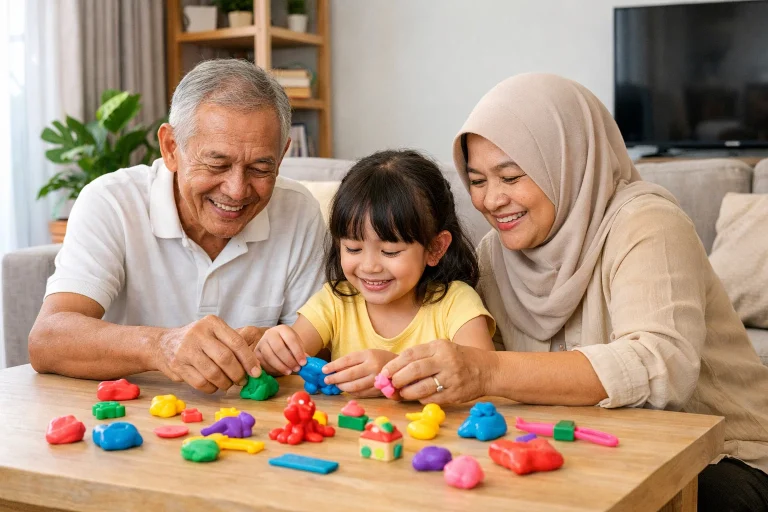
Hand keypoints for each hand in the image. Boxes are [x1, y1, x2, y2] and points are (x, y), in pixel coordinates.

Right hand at [152, 315, 261, 393]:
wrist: (163, 344)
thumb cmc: (198, 340)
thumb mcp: (215, 333)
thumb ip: (234, 342)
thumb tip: (256, 356)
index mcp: (212, 323)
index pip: (236, 342)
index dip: (249, 359)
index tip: (256, 372)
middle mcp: (198, 333)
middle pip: (226, 358)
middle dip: (238, 373)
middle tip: (242, 380)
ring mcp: (185, 349)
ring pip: (213, 373)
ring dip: (225, 383)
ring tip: (228, 384)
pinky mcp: (177, 366)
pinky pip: (201, 383)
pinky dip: (212, 388)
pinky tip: (214, 385)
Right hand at [254, 325, 307, 375]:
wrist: (278, 343)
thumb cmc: (289, 345)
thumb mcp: (297, 345)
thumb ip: (302, 353)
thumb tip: (307, 362)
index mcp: (283, 329)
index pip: (290, 339)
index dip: (297, 352)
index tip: (303, 363)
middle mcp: (270, 333)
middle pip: (278, 348)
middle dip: (289, 360)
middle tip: (296, 369)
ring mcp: (261, 342)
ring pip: (269, 356)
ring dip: (281, 366)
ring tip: (289, 372)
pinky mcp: (256, 352)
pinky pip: (263, 363)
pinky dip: (273, 369)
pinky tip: (280, 372)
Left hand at [322, 349, 396, 396]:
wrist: (401, 367)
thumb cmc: (379, 359)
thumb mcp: (367, 354)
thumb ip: (353, 361)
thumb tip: (334, 369)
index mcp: (369, 354)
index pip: (347, 360)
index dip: (334, 366)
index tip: (324, 370)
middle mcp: (373, 366)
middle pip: (350, 374)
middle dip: (336, 378)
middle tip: (326, 380)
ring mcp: (377, 379)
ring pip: (355, 386)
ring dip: (342, 387)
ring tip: (336, 385)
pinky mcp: (379, 390)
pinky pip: (361, 393)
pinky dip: (351, 392)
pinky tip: (346, 390)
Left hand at [381, 340, 496, 404]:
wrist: (488, 370)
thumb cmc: (459, 359)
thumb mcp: (441, 349)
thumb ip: (421, 357)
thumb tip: (394, 370)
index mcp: (439, 347)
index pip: (410, 355)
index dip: (394, 365)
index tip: (384, 373)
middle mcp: (445, 361)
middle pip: (414, 370)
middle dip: (398, 379)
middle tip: (390, 385)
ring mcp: (451, 378)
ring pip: (421, 388)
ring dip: (406, 392)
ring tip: (401, 393)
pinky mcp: (454, 394)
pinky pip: (431, 399)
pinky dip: (420, 399)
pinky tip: (418, 397)